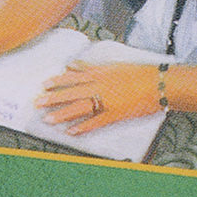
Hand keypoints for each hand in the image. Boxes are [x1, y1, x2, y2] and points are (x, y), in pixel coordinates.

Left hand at [34, 61, 158, 134]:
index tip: (44, 85)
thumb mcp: (113, 65)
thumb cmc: (138, 73)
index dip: (57, 82)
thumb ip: (91, 66)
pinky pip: (95, 122)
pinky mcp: (115, 114)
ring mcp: (107, 101)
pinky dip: (83, 127)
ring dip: (63, 114)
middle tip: (38, 103)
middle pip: (72, 92)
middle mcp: (100, 86)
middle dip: (53, 98)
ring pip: (80, 107)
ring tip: (48, 119)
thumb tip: (74, 65)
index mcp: (100, 72)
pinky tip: (71, 132)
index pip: (73, 77)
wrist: (158, 83)